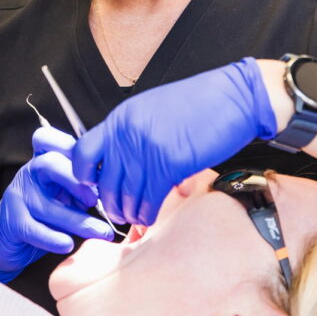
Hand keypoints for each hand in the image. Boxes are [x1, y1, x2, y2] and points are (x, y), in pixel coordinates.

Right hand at [0, 126, 114, 281]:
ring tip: (101, 232)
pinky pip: (34, 229)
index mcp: (42, 161)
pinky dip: (53, 238)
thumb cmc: (43, 214)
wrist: (5, 242)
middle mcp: (29, 174)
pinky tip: (68, 245)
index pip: (47, 139)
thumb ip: (82, 188)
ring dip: (77, 220)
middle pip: (49, 163)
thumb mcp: (64, 194)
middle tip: (96, 199)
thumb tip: (114, 189)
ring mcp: (18, 197)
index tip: (94, 162)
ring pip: (47, 205)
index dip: (68, 144)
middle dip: (76, 181)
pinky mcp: (12, 223)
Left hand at [72, 57, 277, 225]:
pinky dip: (147, 213)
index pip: (82, 151)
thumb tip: (130, 167)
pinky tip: (151, 216)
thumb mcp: (155, 111)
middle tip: (117, 212)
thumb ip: (137, 136)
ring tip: (135, 218)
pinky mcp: (169, 164)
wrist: (234, 98)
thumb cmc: (200, 103)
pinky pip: (148, 199)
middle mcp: (128, 133)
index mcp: (122, 117)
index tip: (94, 186)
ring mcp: (147, 148)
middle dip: (109, 202)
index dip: (83, 175)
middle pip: (103, 181)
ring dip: (128, 212)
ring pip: (124, 195)